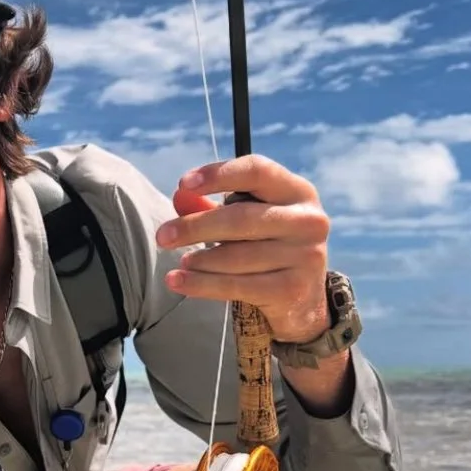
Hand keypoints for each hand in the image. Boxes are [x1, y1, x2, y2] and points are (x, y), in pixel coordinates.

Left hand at [156, 153, 330, 344]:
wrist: (302, 300)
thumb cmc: (267, 247)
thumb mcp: (246, 220)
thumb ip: (212, 206)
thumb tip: (179, 196)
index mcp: (298, 191)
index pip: (257, 171)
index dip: (218, 175)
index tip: (182, 184)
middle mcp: (308, 220)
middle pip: (240, 217)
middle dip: (195, 226)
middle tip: (162, 236)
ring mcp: (305, 256)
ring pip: (236, 256)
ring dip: (200, 260)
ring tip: (180, 262)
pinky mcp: (291, 290)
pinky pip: (236, 286)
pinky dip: (201, 284)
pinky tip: (177, 282)